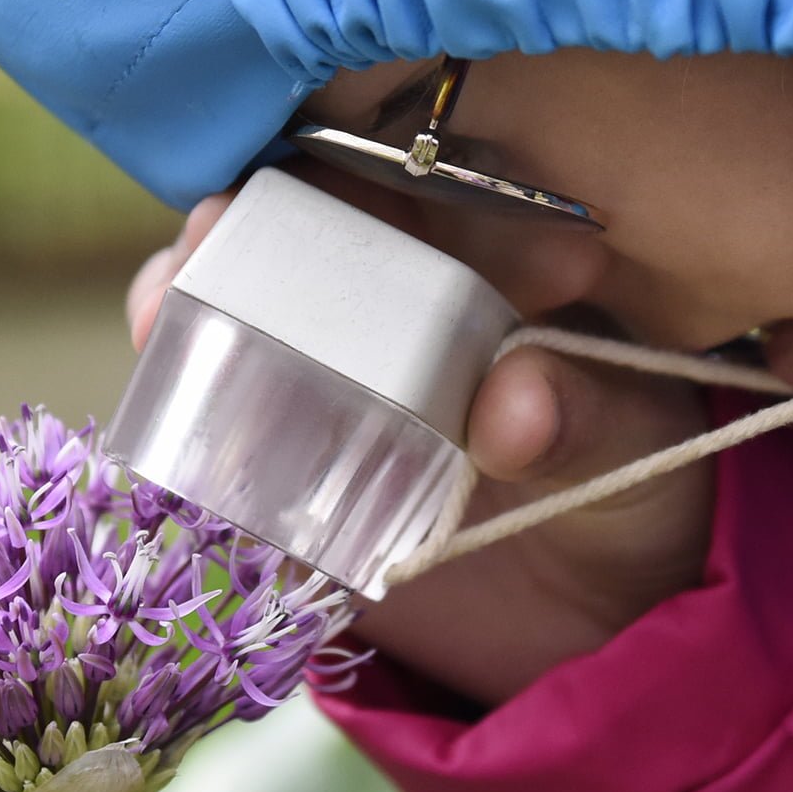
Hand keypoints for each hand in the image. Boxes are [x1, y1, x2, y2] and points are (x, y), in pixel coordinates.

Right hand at [125, 199, 717, 709]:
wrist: (593, 631)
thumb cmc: (630, 500)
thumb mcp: (634, 452)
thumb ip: (586, 419)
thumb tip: (512, 406)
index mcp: (485, 260)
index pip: (401, 178)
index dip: (349, 160)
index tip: (318, 171)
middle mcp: (390, 300)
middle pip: (289, 230)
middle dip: (236, 220)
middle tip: (206, 235)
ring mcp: (325, 378)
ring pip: (231, 309)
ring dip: (186, 296)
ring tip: (163, 313)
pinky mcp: (283, 465)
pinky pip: (211, 425)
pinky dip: (175, 413)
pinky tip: (157, 409)